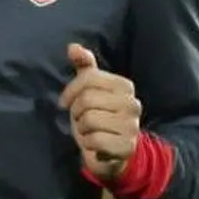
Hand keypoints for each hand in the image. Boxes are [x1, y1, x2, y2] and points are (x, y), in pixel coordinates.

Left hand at [58, 43, 141, 181]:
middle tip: (81, 119)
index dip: (70, 91)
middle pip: (87, 99)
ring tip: (89, 131)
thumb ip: (83, 66)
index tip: (66, 102)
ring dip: (82, 129)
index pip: (88, 78)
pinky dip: (88, 144)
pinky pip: (95, 140)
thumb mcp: (89, 89)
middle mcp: (133, 103)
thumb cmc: (98, 115)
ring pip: (89, 120)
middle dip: (77, 112)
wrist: (111, 152)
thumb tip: (72, 46)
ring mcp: (132, 125)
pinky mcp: (127, 146)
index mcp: (124, 85)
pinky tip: (95, 145)